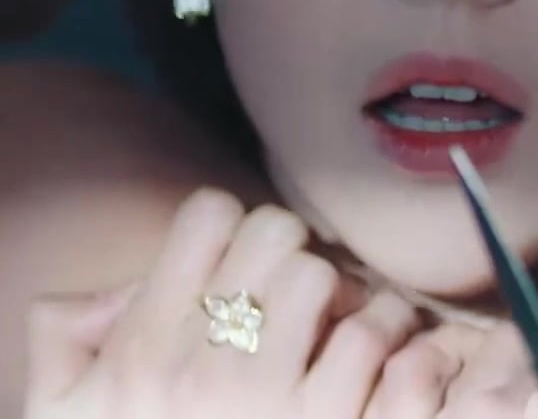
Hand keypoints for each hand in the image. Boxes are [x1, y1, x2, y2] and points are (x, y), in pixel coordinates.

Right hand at [23, 188, 422, 418]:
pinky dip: (393, 336)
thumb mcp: (66, 407)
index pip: (209, 215)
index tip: (239, 263)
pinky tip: (384, 357)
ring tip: (347, 321)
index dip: (232, 226)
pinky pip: (377, 341)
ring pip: (330, 279)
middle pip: (280, 234)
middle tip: (299, 289)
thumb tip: (120, 290)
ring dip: (351, 294)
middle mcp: (205, 367)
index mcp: (144, 348)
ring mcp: (272, 399)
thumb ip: (68, 332)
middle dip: (294, 252)